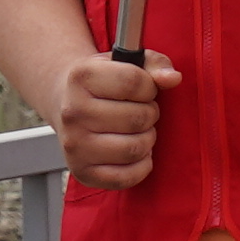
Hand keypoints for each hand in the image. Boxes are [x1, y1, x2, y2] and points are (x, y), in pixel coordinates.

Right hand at [46, 49, 173, 189]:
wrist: (66, 103)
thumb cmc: (104, 82)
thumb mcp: (126, 63)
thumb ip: (155, 65)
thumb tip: (173, 78)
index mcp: (82, 77)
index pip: (133, 82)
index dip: (149, 87)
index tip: (143, 89)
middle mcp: (73, 112)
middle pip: (138, 118)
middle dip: (150, 114)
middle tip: (140, 111)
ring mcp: (75, 145)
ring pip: (135, 148)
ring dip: (147, 139)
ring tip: (137, 130)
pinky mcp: (82, 172)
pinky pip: (127, 177)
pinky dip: (141, 166)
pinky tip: (135, 151)